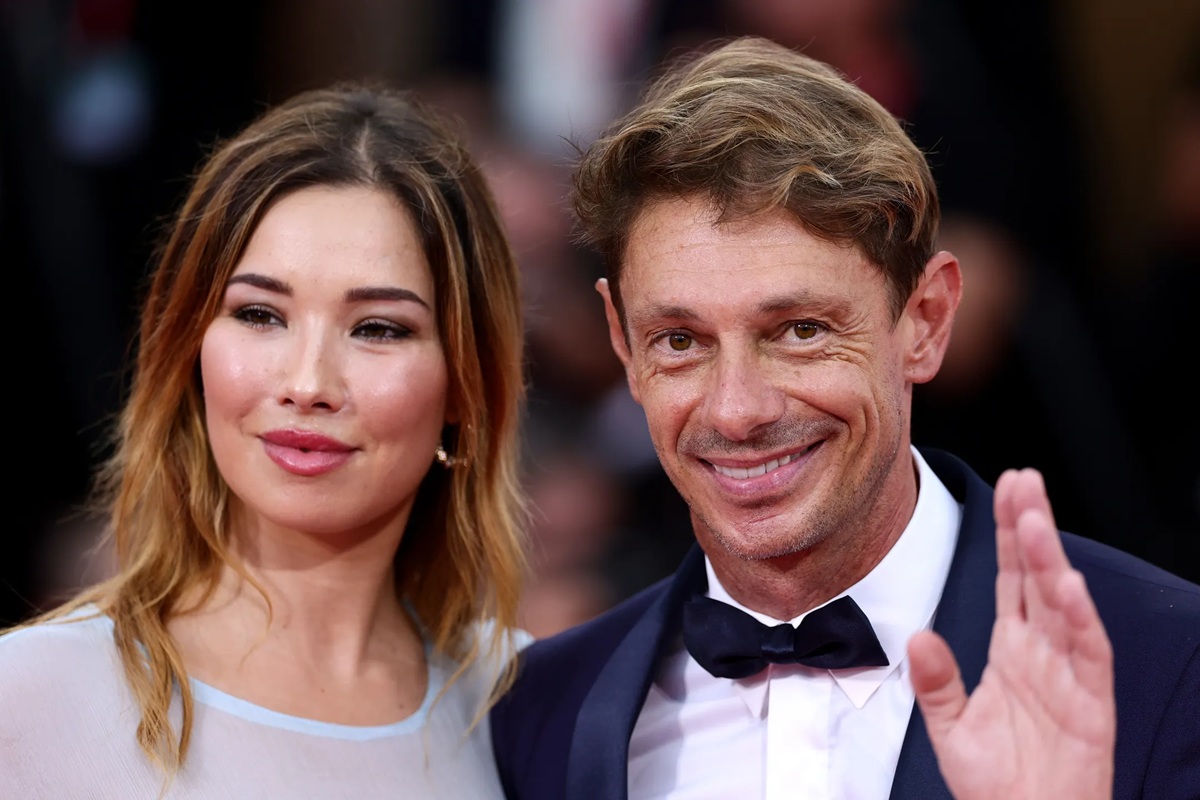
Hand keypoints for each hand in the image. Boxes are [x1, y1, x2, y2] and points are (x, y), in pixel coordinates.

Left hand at [907, 468, 1114, 799]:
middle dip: (1030, 526)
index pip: (1009, 578)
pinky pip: (1088, 653)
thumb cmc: (997, 782)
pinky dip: (1079, 618)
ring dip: (1050, 561)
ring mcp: (1068, 673)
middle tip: (1024, 480)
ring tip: (1035, 519)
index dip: (1007, 533)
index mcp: (1012, 649)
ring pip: (1062, 604)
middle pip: (1037, 577)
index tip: (1006, 488)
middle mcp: (1042, 652)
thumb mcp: (950, 727)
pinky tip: (1068, 583)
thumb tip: (919, 636)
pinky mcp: (1090, 703)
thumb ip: (935, 682)